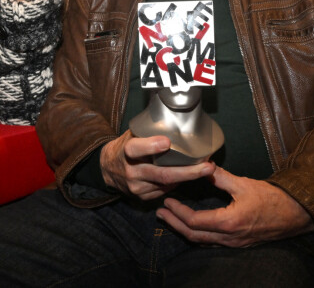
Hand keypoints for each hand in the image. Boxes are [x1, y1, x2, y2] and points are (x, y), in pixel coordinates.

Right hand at [100, 130, 215, 200]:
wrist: (106, 169)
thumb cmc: (124, 146)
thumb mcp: (131, 135)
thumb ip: (148, 131)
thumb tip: (174, 116)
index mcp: (126, 151)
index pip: (136, 149)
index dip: (151, 146)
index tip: (167, 142)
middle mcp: (131, 171)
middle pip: (161, 174)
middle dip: (188, 172)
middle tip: (207, 166)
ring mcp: (136, 187)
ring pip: (166, 184)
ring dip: (188, 178)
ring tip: (206, 170)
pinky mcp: (141, 197)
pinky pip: (164, 191)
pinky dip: (177, 184)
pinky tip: (187, 176)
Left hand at [156, 166, 313, 246]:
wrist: (296, 214)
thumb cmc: (271, 198)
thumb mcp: (243, 184)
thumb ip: (219, 177)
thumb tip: (202, 165)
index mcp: (228, 222)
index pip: (194, 221)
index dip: (178, 212)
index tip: (167, 202)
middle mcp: (229, 237)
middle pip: (194, 235)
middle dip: (175, 224)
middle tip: (160, 213)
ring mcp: (234, 243)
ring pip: (202, 241)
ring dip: (184, 230)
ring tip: (170, 219)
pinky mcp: (239, 242)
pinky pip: (213, 242)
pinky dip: (198, 234)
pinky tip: (192, 226)